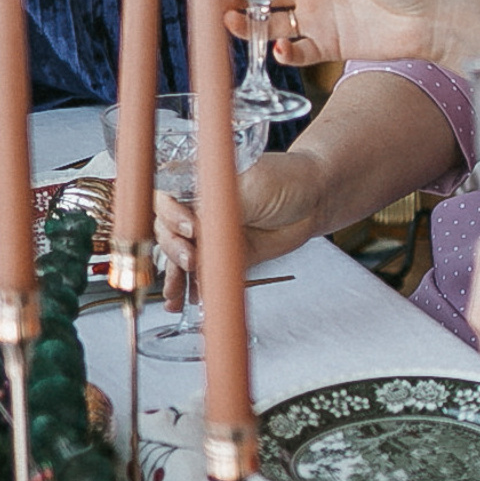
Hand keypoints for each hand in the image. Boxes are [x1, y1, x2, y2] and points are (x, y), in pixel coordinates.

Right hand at [152, 150, 323, 306]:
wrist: (314, 201)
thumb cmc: (284, 180)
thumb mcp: (250, 187)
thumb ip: (220, 209)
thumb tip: (196, 227)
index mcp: (196, 181)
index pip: (165, 199)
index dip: (171, 215)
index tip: (190, 227)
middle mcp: (196, 207)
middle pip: (167, 231)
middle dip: (174, 248)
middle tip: (192, 259)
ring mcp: (209, 233)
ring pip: (180, 256)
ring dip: (175, 276)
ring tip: (176, 294)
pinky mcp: (223, 255)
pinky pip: (203, 273)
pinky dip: (193, 288)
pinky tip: (186, 300)